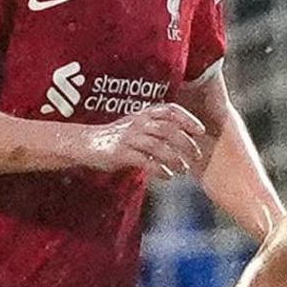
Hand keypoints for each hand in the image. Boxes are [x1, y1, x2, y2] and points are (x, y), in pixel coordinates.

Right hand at [75, 102, 206, 177]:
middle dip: (185, 142)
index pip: (170, 110)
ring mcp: (129, 137)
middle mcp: (138, 122)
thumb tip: (184, 139)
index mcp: (144, 114)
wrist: (86, 144)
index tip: (201, 130)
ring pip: (158, 145)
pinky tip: (167, 176)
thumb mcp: (138, 128)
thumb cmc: (117, 138)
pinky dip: (159, 169)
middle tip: (197, 155)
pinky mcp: (120, 153)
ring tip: (184, 169)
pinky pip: (144, 161)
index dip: (187, 119)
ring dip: (174, 158)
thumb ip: (157, 130)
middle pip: (168, 129)